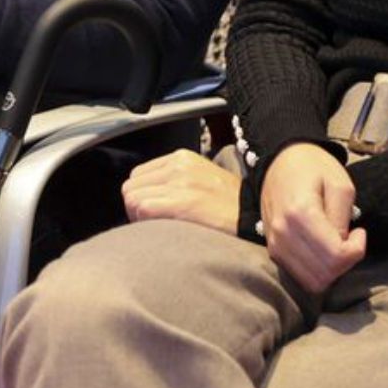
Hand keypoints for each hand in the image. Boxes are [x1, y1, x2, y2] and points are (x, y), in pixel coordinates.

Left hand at [122, 149, 240, 234]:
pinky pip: (142, 208)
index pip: (138, 176)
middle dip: (137, 207)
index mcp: (181, 158)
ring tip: (161, 226)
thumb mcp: (201, 181)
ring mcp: (180, 182)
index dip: (142, 197)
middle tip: (155, 223)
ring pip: (132, 198)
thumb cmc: (230, 208)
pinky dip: (145, 222)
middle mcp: (178, 165)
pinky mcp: (183, 201)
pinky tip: (163, 230)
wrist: (257, 220)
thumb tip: (145, 198)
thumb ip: (173, 182)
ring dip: (140, 217)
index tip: (154, 212)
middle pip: (131, 187)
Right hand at [259, 143, 366, 291]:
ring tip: (336, 246)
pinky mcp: (272, 249)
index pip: (336, 256)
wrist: (280, 160)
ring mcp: (274, 243)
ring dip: (331, 271)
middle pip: (324, 274)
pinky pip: (299, 276)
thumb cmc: (313, 167)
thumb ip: (343, 217)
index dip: (357, 250)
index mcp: (300, 213)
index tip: (360, 232)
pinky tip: (322, 251)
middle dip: (346, 263)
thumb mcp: (340, 184)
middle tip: (349, 240)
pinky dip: (317, 272)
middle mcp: (282, 232)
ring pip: (311, 282)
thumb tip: (342, 245)